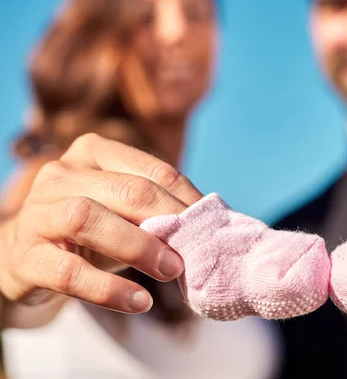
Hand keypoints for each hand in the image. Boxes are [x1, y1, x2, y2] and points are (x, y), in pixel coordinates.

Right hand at [0, 134, 202, 314]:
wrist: (29, 261)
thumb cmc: (92, 232)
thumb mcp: (124, 213)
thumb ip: (158, 211)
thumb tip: (213, 226)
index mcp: (92, 154)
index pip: (152, 171)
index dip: (187, 199)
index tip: (212, 226)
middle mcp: (60, 175)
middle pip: (126, 190)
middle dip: (168, 221)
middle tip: (193, 252)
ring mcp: (37, 213)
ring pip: (88, 218)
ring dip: (138, 246)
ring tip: (170, 272)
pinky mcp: (24, 257)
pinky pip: (68, 272)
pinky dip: (109, 289)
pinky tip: (138, 302)